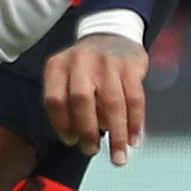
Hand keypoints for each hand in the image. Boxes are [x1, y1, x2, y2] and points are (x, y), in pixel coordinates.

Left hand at [44, 30, 148, 162]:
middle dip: (87, 131)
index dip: (61, 125)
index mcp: (59, 65)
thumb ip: (67, 103)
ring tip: (119, 157)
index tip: (71, 141)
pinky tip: (134, 140)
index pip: (55, 99)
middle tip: (91, 150)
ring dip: (117, 134)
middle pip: (81, 100)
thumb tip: (79, 140)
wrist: (111, 33)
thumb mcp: (66, 75)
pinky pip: (135, 99)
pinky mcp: (131, 65)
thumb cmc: (85, 68)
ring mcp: (108, 61)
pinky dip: (135, 123)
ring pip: (112, 103)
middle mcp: (81, 60)